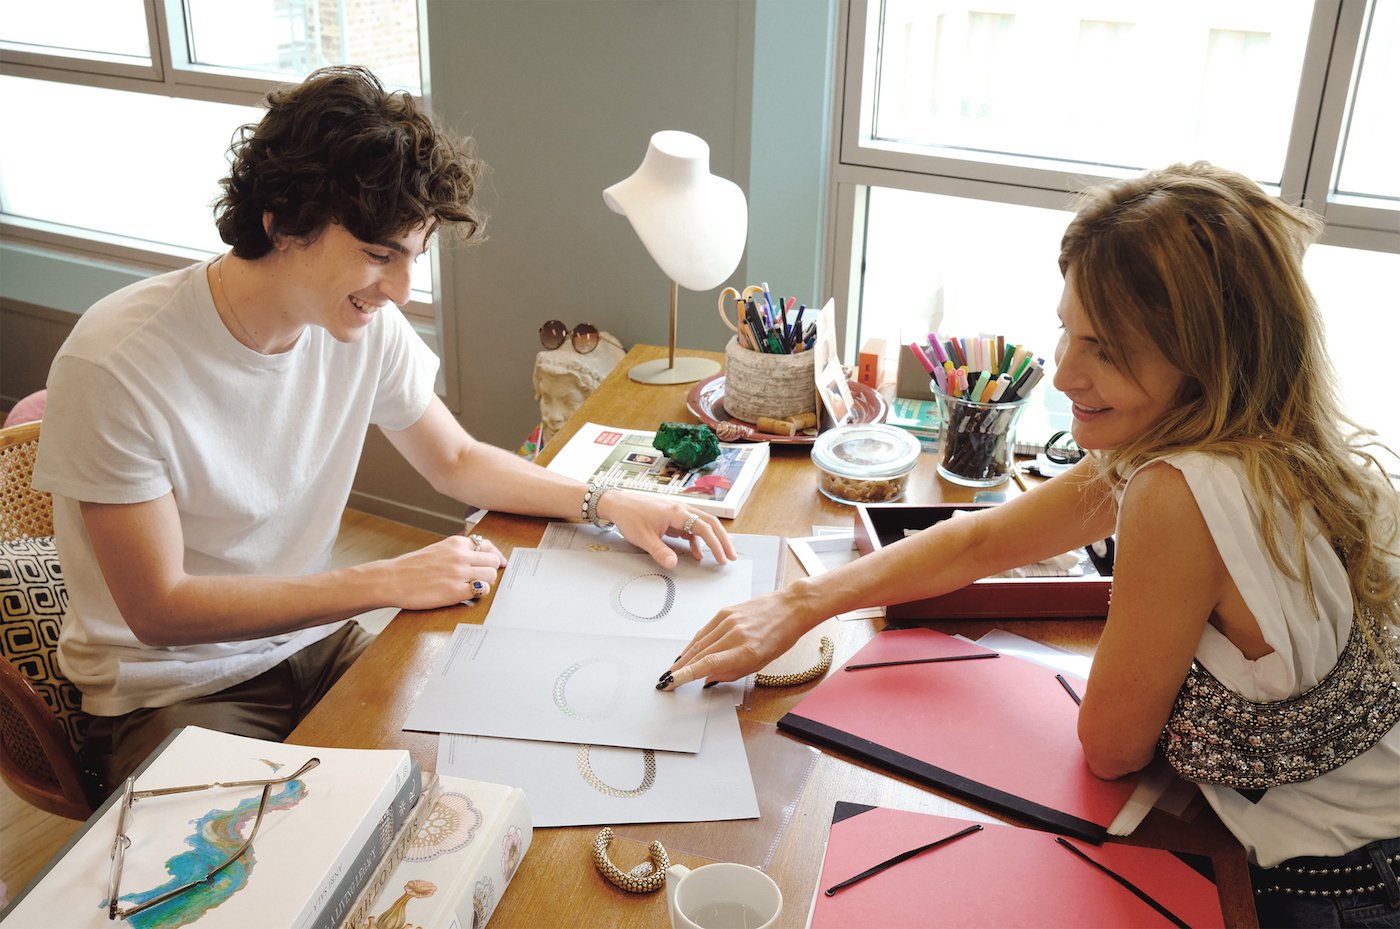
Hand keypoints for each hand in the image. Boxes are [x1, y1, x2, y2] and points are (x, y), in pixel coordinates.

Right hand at [377, 533, 506, 609]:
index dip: (496, 556)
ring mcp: (459, 573)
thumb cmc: (412, 567)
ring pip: (491, 576)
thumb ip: (458, 551)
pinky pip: (481, 591)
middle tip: (483, 578)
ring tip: (474, 587)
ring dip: (486, 583)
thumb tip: (479, 556)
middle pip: (493, 561)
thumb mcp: (438, 549)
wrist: (392, 580)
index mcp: (456, 543)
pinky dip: (479, 594)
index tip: (500, 563)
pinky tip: (468, 594)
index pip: (488, 545)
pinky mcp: (455, 591)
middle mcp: (460, 556)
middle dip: (491, 570)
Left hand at [597, 490, 737, 568]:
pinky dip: (698, 540)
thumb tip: (674, 565)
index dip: (715, 544)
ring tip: (721, 555)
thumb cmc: (629, 517)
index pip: (703, 528)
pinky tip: (697, 553)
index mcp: (676, 512)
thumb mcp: (643, 538)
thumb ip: (660, 552)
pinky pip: (691, 527)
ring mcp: (678, 512)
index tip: (722, 558)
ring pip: (703, 524)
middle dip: (723, 540)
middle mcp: (681, 509)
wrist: (617, 503)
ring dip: (713, 539)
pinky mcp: (673, 517)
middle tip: (732, 556)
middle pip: (710, 523)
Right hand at [658, 585, 819, 688]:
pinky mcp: (725, 612)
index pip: (708, 664)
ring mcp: (728, 621)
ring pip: (698, 642)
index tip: (672, 682)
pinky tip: (687, 651)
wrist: (790, 608)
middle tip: (666, 680)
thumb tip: (708, 678)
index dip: (687, 674)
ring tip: (673, 670)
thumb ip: (732, 672)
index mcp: (746, 650)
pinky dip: (693, 642)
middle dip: (680, 669)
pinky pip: (704, 630)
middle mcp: (735, 635)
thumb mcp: (761, 662)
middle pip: (699, 654)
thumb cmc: (781, 637)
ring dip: (683, 657)